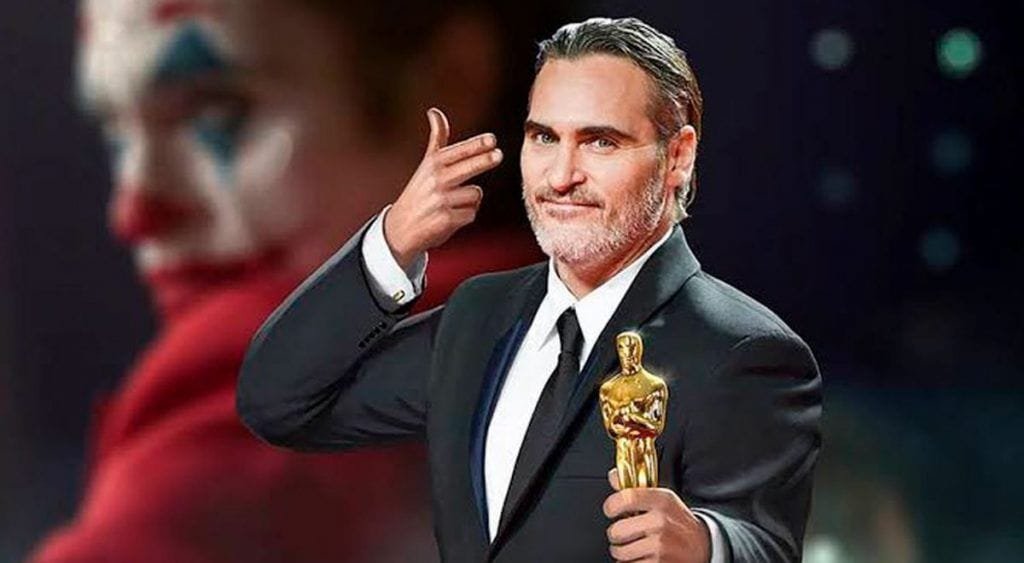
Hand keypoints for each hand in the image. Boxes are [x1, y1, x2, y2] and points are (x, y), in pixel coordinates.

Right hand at [384, 107, 503, 268]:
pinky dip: (465, 216)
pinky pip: (471, 214)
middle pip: (468, 167)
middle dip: (485, 160)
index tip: (492, 140)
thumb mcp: (426, 164)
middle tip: (498, 155)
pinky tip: (451, 218)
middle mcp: (436, 180)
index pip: (459, 151)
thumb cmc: (419, 192)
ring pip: (475, 194)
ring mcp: (441, 200)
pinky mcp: (446, 219)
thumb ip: (437, 139)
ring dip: (471, 200)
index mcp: (433, 164)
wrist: (400, 228)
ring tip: (453, 204)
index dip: (476, 145)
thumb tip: (434, 111)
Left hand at [603, 468, 710, 562]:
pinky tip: (641, 557)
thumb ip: (635, 488)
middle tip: (624, 533)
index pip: (626, 498)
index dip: (612, 506)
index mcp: (661, 501)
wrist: (702, 545)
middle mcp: (661, 522)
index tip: (611, 510)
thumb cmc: (677, 521)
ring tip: (633, 546)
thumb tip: (614, 476)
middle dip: (616, 534)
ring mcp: (660, 546)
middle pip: (617, 531)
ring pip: (620, 552)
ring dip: (622, 551)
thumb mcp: (662, 498)